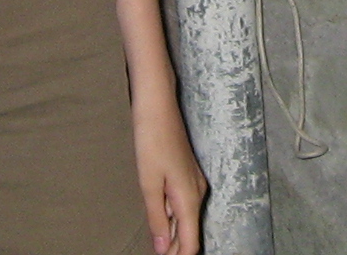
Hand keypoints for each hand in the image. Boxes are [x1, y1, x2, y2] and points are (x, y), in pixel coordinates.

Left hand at [133, 99, 204, 254]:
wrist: (158, 105)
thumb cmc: (151, 140)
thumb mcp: (149, 183)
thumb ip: (156, 217)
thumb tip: (163, 248)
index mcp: (189, 198)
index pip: (191, 241)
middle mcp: (197, 192)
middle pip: (190, 231)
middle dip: (175, 248)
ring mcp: (194, 181)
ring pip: (185, 217)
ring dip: (172, 231)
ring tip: (155, 244)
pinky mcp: (187, 172)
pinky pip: (182, 202)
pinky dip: (171, 214)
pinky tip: (157, 216)